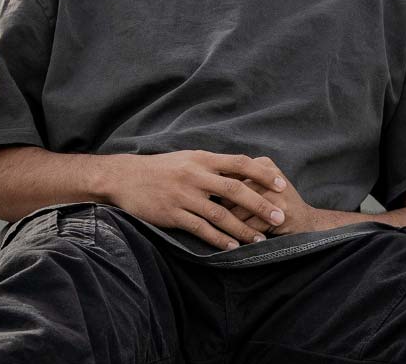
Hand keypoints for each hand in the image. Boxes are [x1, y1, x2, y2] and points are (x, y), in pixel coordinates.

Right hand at [106, 150, 289, 250]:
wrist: (124, 178)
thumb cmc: (159, 169)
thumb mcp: (187, 158)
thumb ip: (211, 165)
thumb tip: (240, 171)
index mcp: (201, 159)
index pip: (239, 163)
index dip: (262, 174)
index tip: (281, 185)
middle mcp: (195, 175)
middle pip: (235, 190)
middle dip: (260, 204)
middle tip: (278, 217)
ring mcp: (183, 195)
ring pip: (219, 214)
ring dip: (241, 228)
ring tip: (258, 239)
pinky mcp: (172, 214)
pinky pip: (200, 228)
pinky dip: (217, 239)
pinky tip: (230, 247)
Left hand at [217, 158, 318, 236]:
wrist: (305, 222)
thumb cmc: (274, 204)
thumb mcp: (258, 184)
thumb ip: (236, 178)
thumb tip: (202, 182)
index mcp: (264, 163)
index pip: (228, 175)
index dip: (220, 192)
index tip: (215, 202)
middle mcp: (270, 176)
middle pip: (230, 193)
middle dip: (223, 210)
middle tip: (220, 219)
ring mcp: (276, 194)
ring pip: (237, 211)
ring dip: (231, 224)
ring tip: (233, 230)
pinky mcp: (280, 213)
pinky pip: (247, 225)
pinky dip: (242, 234)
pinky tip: (243, 237)